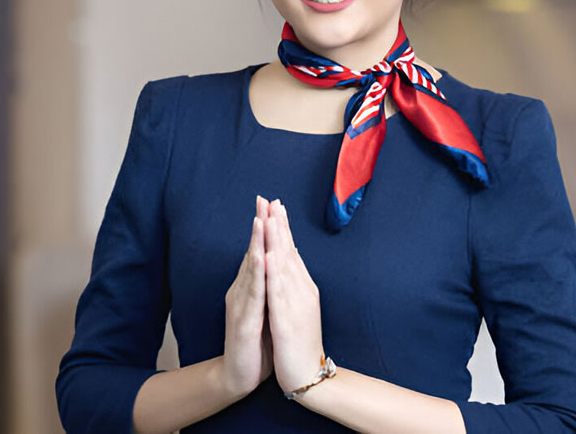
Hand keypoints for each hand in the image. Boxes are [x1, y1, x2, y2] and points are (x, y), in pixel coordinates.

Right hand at [220, 195, 273, 397]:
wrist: (238, 375)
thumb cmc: (254, 343)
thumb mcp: (263, 309)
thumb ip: (265, 287)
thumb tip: (272, 264)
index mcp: (250, 288)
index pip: (259, 251)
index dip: (265, 228)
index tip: (272, 203)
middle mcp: (242, 291)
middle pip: (252, 252)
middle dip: (259, 225)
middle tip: (263, 200)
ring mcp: (241, 305)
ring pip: (250, 269)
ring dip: (255, 244)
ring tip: (261, 220)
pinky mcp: (243, 321)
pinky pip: (252, 296)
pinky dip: (256, 276)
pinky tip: (260, 260)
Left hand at [263, 199, 324, 395]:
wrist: (308, 377)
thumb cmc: (299, 344)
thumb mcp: (295, 309)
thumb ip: (292, 287)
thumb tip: (286, 265)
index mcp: (301, 288)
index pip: (291, 251)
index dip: (283, 228)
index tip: (276, 205)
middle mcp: (301, 290)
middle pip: (289, 252)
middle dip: (280, 225)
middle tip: (273, 200)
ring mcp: (295, 304)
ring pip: (284, 265)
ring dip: (277, 240)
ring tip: (270, 217)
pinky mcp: (286, 320)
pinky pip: (278, 292)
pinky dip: (273, 272)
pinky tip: (267, 255)